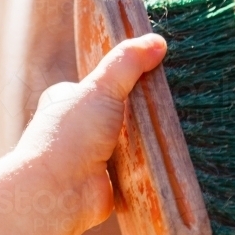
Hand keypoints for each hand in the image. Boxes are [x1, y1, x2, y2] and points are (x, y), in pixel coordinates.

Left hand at [16, 33, 166, 234]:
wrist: (58, 194)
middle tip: (169, 103)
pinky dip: (147, 167)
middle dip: (139, 112)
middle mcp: (74, 129)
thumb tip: (157, 41)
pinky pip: (134, 170)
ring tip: (175, 128)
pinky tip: (167, 158)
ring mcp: (89, 157)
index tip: (153, 72)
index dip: (125, 78)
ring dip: (145, 142)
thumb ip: (127, 62)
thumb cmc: (69, 137)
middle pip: (116, 113)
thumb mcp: (101, 88)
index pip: (98, 83)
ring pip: (127, 143)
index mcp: (65, 101)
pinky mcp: (106, 183)